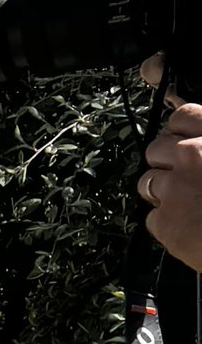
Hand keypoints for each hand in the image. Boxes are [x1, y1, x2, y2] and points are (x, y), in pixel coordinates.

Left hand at [140, 94, 201, 274]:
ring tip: (188, 204)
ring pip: (148, 182)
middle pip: (157, 148)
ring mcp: (175, 188)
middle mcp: (192, 155)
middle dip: (168, 162)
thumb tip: (200, 144)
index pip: (182, 116)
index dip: (181, 131)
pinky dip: (167, 223)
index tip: (184, 140)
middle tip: (186, 177)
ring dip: (163, 191)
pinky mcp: (165, 222)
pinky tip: (190, 227)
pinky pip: (152, 217)